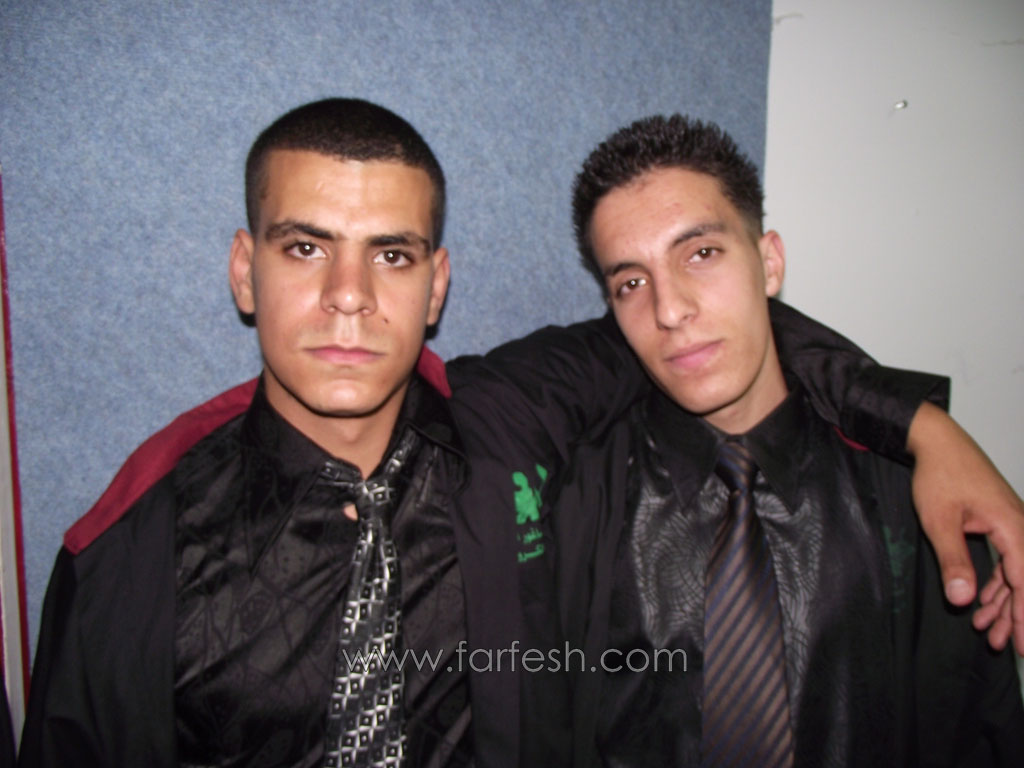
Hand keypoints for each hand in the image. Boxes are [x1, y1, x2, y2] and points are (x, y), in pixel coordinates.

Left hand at [907, 402, 1023, 653]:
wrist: (938, 442)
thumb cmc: (939, 476)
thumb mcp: (939, 521)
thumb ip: (954, 560)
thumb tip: (963, 599)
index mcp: (1014, 526)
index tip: (1021, 643)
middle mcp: (1021, 527)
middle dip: (1016, 616)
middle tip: (1004, 647)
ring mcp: (1013, 525)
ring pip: (1017, 573)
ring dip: (1004, 604)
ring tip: (987, 634)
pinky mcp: (1002, 524)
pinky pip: (1008, 560)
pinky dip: (998, 584)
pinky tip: (984, 605)